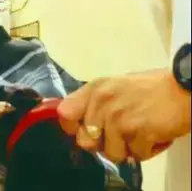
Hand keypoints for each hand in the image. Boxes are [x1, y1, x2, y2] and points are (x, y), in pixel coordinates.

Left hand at [57, 68, 191, 162]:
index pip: (64, 114)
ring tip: (142, 134)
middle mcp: (102, 103)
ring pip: (111, 153)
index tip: (85, 131)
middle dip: (103, 144)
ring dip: (129, 149)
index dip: (72, 127)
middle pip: (85, 141)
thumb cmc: (152, 88)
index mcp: (95, 89)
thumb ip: (96, 103)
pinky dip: (148, 150)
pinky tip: (155, 136)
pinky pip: (137, 156)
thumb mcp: (115, 86)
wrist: (184, 89)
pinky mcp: (138, 133)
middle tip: (121, 137)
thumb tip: (81, 124)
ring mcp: (119, 119)